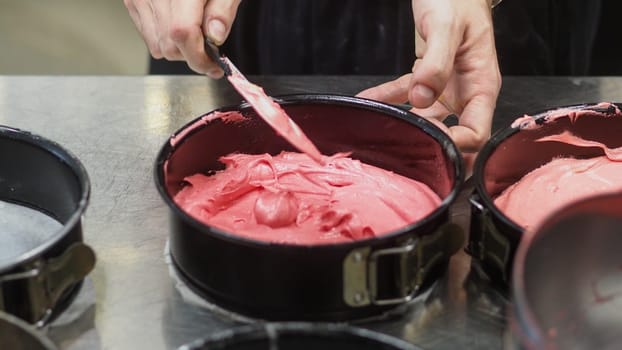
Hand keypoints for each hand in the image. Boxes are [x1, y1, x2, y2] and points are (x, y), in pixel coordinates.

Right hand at [124, 0, 240, 76]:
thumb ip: (223, 10)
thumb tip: (216, 38)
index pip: (183, 34)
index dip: (199, 58)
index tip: (214, 67)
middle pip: (170, 44)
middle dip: (192, 55)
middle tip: (209, 48)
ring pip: (157, 45)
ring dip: (178, 49)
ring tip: (195, 33)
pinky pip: (146, 33)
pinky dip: (164, 38)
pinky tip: (177, 26)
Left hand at [357, 0, 500, 152]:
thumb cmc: (456, 0)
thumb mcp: (446, 27)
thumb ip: (435, 62)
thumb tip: (421, 98)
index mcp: (481, 84)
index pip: (477, 130)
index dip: (458, 145)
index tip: (434, 148)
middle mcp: (466, 92)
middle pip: (456, 135)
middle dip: (437, 151)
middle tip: (408, 158)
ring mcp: (446, 88)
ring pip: (428, 122)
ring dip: (407, 130)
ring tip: (382, 136)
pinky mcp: (426, 79)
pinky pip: (404, 96)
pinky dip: (386, 100)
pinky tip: (366, 102)